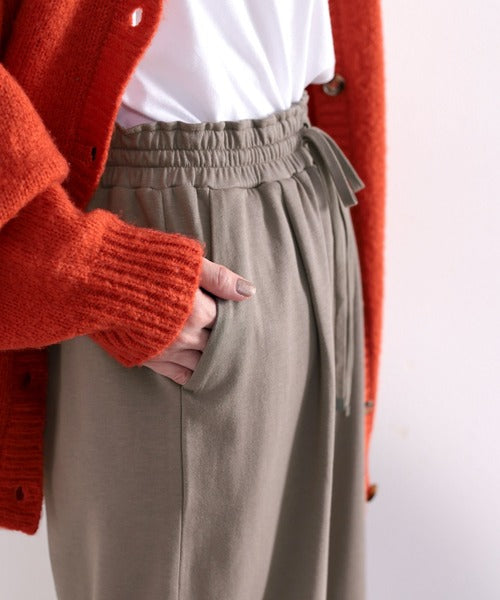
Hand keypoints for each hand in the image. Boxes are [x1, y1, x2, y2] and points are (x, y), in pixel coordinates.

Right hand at [141, 257, 255, 383]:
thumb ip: (219, 278)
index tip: (233, 316)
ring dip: (212, 358)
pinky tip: (200, 369)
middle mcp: (186, 336)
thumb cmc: (142, 261)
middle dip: (224, 340)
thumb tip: (249, 292)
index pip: (227, 322)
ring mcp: (167, 351)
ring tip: (220, 355)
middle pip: (217, 345)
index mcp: (198, 311)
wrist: (95, 277)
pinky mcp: (148, 359)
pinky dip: (194, 373)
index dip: (231, 318)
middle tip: (232, 339)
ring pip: (202, 363)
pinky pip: (181, 375)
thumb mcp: (186, 261)